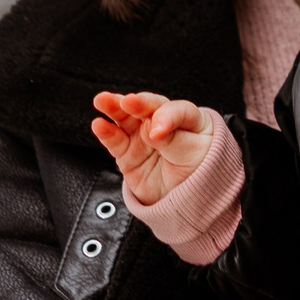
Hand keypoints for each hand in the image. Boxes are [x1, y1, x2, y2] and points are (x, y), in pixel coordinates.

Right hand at [89, 90, 210, 208]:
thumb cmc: (201, 170)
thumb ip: (173, 139)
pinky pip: (115, 141)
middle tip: (126, 102)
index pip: (176, 110)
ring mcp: (142, 137)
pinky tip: (99, 125)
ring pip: (126, 118)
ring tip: (102, 100)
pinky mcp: (127, 152)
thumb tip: (150, 128)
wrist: (188, 199)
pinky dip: (106, 132)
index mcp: (188, 118)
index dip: (166, 118)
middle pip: (147, 107)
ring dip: (113, 107)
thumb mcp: (195, 154)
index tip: (158, 132)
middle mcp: (162, 123)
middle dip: (136, 103)